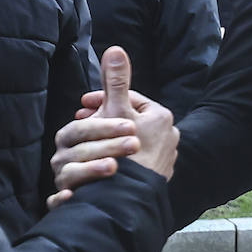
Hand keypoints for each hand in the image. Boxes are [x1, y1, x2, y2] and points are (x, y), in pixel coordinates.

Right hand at [48, 47, 177, 208]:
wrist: (129, 202)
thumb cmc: (123, 154)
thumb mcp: (116, 112)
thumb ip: (115, 82)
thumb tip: (115, 49)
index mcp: (161, 118)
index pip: (127, 99)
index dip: (102, 100)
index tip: (83, 106)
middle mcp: (168, 138)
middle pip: (128, 122)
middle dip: (105, 121)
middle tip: (84, 124)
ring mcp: (164, 161)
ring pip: (130, 143)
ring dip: (110, 142)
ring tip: (92, 143)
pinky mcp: (155, 181)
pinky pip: (134, 166)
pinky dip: (118, 162)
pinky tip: (105, 166)